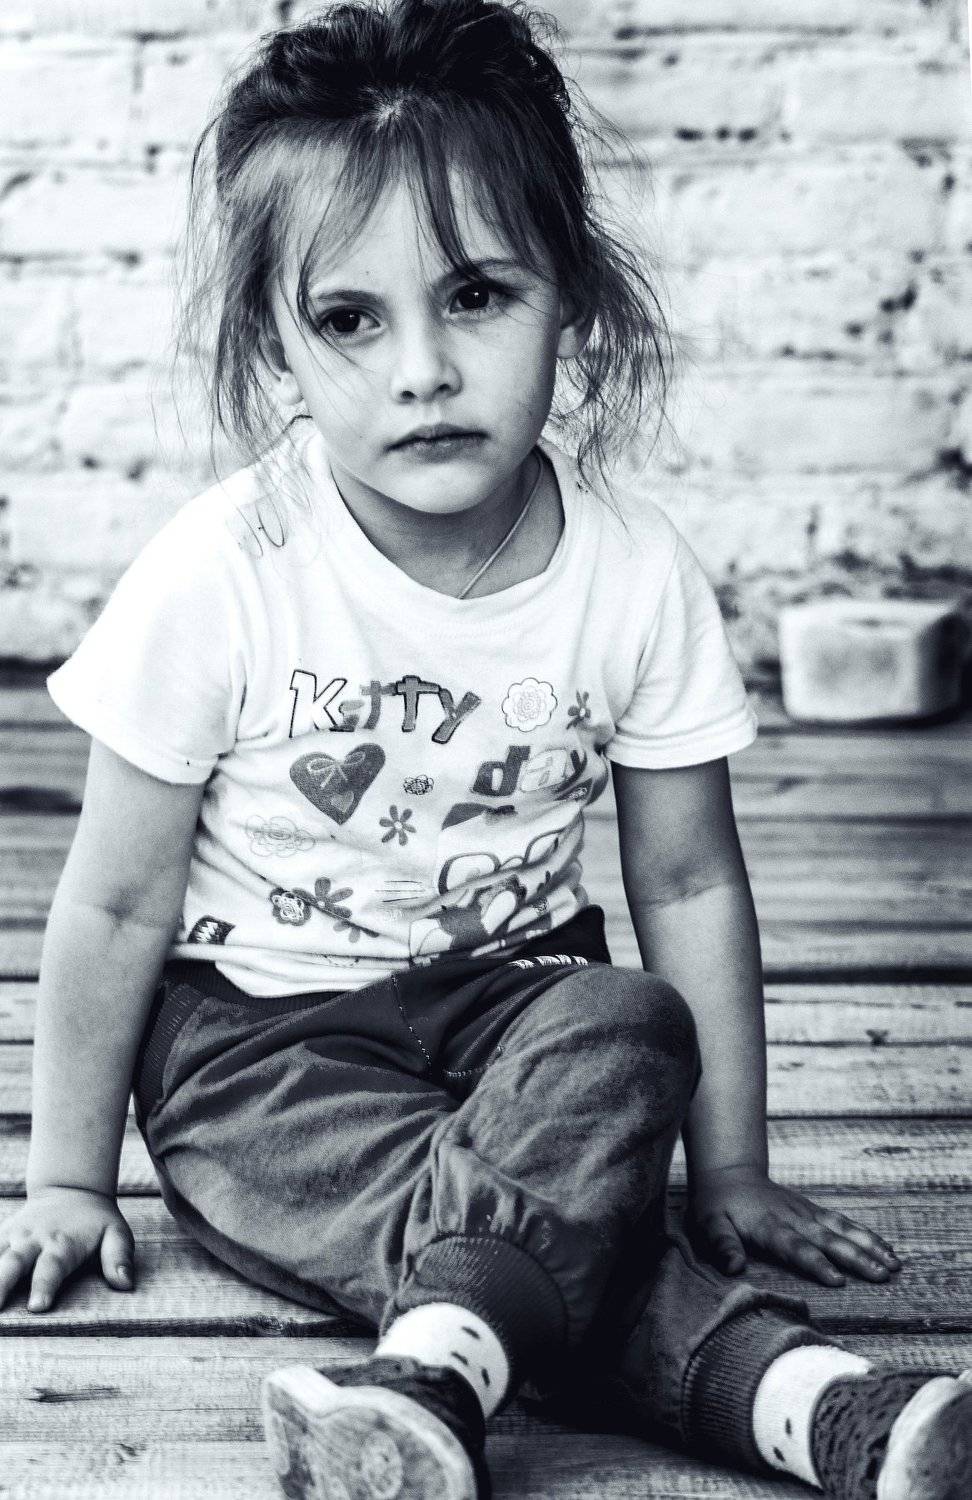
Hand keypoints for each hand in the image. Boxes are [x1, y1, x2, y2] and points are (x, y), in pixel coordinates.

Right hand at [0, 1187, 135, 1313]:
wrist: (71, 1189)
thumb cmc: (96, 1221)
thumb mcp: (116, 1232)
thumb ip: (119, 1257)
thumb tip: (126, 1284)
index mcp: (62, 1243)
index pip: (52, 1266)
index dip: (45, 1285)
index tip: (37, 1306)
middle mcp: (33, 1241)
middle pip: (13, 1264)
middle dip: (0, 1286)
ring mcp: (13, 1239)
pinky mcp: (1, 1237)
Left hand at [687, 1164, 901, 1286]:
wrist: (729, 1173)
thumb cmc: (717, 1205)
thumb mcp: (710, 1224)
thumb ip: (723, 1245)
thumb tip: (734, 1269)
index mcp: (769, 1226)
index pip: (796, 1248)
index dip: (816, 1264)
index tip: (838, 1281)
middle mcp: (794, 1218)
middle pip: (828, 1240)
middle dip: (856, 1258)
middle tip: (882, 1276)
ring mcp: (807, 1212)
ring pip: (843, 1229)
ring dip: (869, 1246)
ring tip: (894, 1265)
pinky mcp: (814, 1210)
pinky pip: (844, 1222)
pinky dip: (866, 1235)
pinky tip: (885, 1249)